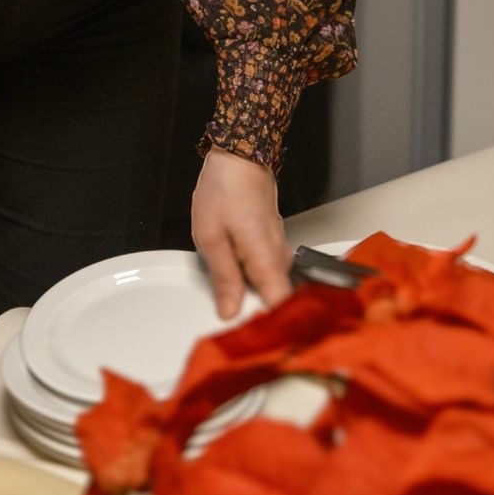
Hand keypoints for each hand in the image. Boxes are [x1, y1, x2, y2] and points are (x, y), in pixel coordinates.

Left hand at [192, 151, 293, 317]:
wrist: (241, 155)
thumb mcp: (211, 237)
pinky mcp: (273, 242)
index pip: (282, 306)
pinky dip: (254, 278)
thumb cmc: (225, 189)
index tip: (255, 339)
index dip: (271, 326)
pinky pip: (268, 269)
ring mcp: (279, 248)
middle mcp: (280, 257)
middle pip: (277, 299)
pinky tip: (236, 278)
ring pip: (272, 284)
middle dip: (260, 315)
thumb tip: (230, 310)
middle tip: (236, 324)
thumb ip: (224, 278)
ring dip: (255, 296)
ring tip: (232, 303)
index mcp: (266, 259)